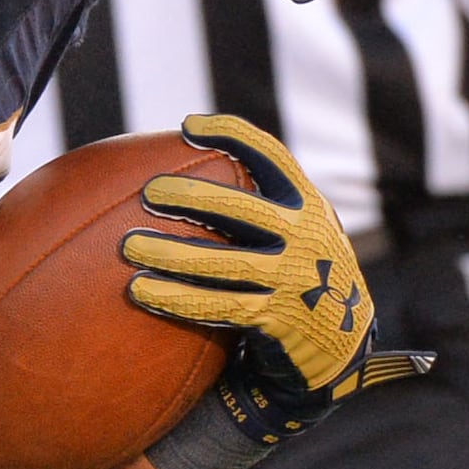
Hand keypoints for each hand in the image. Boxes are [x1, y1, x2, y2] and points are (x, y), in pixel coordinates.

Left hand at [126, 115, 430, 468]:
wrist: (340, 343)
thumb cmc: (300, 277)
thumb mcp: (298, 234)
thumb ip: (260, 209)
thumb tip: (182, 175)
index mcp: (308, 206)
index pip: (272, 157)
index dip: (233, 135)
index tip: (189, 125)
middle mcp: (305, 238)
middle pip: (242, 209)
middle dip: (193, 196)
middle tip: (148, 192)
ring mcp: (292, 280)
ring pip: (222, 263)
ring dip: (171, 254)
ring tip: (128, 246)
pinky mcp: (275, 319)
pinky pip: (216, 306)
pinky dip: (175, 298)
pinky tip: (140, 291)